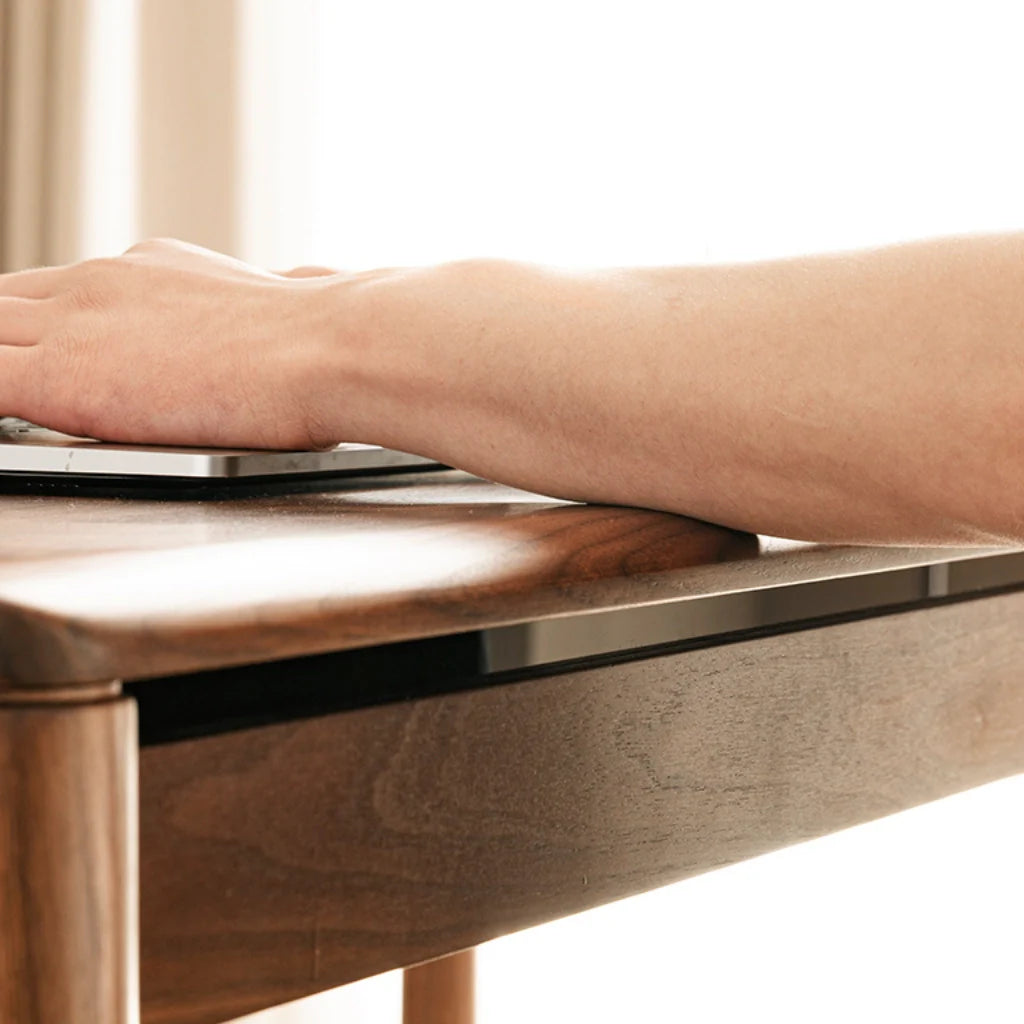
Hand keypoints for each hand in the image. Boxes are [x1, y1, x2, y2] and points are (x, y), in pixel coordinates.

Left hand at [0, 239, 344, 448]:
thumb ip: (259, 298)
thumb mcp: (273, 299)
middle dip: (5, 340)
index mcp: (142, 269)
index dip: (30, 326)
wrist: (325, 349)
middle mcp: (99, 284)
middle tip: (25, 374)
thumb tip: (303, 285)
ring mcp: (73, 325)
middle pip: (2, 303)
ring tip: (23, 402)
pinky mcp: (59, 378)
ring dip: (4, 365)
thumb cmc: (320, 341)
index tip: (39, 351)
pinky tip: (14, 426)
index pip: (52, 291)